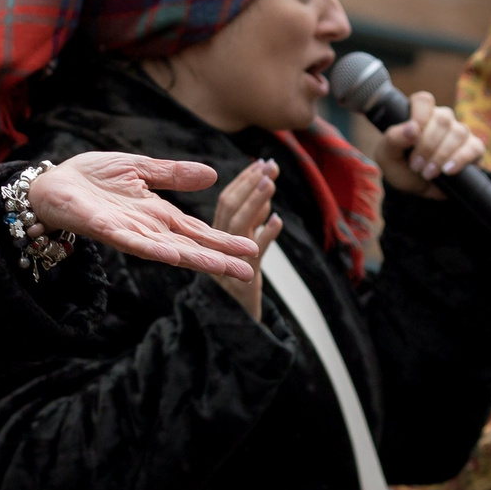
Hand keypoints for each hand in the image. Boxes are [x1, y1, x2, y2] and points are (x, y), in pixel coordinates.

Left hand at [24, 153, 259, 281]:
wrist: (52, 183)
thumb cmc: (91, 177)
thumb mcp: (139, 168)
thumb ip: (173, 174)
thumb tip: (213, 175)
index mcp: (156, 214)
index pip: (196, 230)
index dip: (222, 239)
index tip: (251, 248)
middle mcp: (146, 228)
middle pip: (188, 246)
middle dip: (217, 257)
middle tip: (247, 270)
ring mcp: (126, 231)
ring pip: (165, 249)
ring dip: (192, 258)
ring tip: (220, 267)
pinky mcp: (104, 229)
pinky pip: (131, 242)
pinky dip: (151, 248)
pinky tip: (171, 254)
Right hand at [208, 159, 283, 317]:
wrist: (235, 326)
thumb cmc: (241, 287)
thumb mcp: (245, 251)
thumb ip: (251, 226)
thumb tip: (265, 195)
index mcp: (212, 239)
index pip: (226, 203)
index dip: (243, 182)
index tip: (260, 163)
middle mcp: (214, 248)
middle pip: (228, 210)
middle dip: (249, 186)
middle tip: (269, 167)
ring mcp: (226, 264)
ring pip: (236, 228)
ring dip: (254, 203)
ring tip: (271, 184)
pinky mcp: (241, 282)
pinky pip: (252, 256)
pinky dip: (265, 237)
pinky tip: (278, 221)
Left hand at [373, 91, 485, 196]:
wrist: (417, 189)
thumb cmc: (401, 167)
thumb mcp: (388, 156)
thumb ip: (393, 139)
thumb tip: (412, 128)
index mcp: (420, 114)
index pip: (424, 100)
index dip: (420, 114)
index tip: (413, 135)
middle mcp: (442, 119)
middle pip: (443, 119)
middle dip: (427, 146)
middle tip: (415, 166)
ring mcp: (460, 132)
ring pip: (458, 133)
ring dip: (441, 155)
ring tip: (427, 173)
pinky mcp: (474, 148)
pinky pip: (474, 147)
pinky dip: (460, 159)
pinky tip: (447, 171)